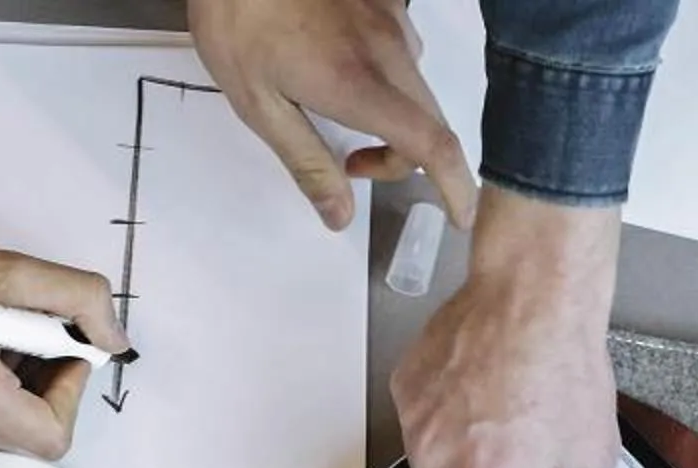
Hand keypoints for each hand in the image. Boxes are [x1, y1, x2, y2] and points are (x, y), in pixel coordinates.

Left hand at [188, 0, 477, 231]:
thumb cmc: (237, 21)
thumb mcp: (257, 105)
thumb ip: (307, 162)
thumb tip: (341, 216)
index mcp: (357, 83)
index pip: (431, 144)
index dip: (455, 187)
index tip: (459, 217)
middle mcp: (388, 49)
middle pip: (430, 121)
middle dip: (403, 157)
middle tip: (352, 165)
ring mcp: (391, 17)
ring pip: (415, 86)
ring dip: (393, 113)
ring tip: (335, 105)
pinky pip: (401, 50)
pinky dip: (384, 75)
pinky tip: (337, 60)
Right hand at [389, 190, 621, 467]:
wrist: (532, 287)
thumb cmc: (565, 366)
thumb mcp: (586, 458)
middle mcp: (438, 462)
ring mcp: (416, 424)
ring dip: (463, 465)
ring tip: (506, 416)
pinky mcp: (406, 390)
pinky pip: (422, 428)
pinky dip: (450, 423)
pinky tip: (485, 390)